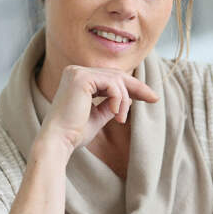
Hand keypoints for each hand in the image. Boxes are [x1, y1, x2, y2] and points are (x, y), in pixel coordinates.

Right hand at [38, 65, 158, 153]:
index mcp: (77, 78)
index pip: (111, 78)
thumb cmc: (74, 134)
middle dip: (137, 88)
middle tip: (154, 98)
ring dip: (125, 101)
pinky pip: (112, 84)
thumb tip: (128, 98)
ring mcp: (77, 72)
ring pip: (116, 80)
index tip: (151, 96)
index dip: (132, 86)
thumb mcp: (97, 116)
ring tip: (121, 119)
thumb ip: (110, 105)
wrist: (58, 142)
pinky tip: (115, 115)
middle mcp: (76, 71)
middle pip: (117, 75)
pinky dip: (119, 100)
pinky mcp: (81, 78)